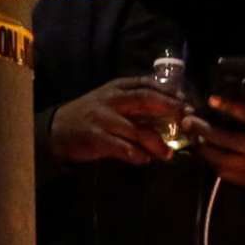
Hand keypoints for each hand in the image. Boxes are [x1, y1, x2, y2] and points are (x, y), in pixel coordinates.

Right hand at [48, 76, 180, 166]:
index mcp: (117, 87)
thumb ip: (135, 102)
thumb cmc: (91, 115)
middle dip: (169, 108)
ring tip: (168, 154)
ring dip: (155, 142)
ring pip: (136, 128)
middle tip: (187, 120)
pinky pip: (122, 147)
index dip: (169, 93)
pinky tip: (145, 160)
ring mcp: (103, 118)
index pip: (147, 84)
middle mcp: (111, 99)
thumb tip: (169, 110)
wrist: (57, 130)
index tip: (187, 102)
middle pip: (145, 99)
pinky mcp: (96, 138)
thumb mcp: (111, 101)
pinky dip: (136, 155)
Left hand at [192, 81, 244, 191]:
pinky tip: (205, 155)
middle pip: (228, 140)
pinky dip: (214, 165)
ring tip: (192, 139)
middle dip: (205, 131)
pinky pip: (227, 174)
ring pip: (223, 160)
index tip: (212, 99)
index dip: (230, 107)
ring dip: (205, 150)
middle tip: (189, 122)